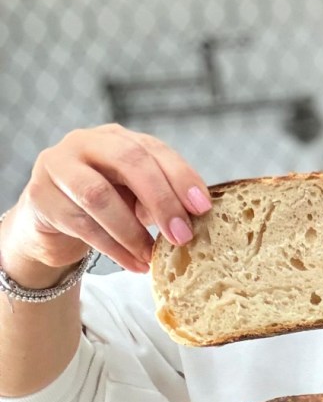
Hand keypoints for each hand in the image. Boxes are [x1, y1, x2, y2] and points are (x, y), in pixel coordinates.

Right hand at [2, 124, 210, 279]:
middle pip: (128, 162)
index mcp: (117, 137)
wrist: (50, 223)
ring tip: (154, 256)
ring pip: (99, 196)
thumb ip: (160, 196)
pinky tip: (135, 264)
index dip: (181, 176)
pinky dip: (114, 249)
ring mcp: (57, 166)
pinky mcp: (40, 197)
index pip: (153, 149)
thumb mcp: (135, 196)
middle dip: (161, 200)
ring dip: (133, 231)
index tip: (203, 207)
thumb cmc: (105, 205)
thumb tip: (190, 217)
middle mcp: (85, 143)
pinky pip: (81, 225)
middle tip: (182, 236)